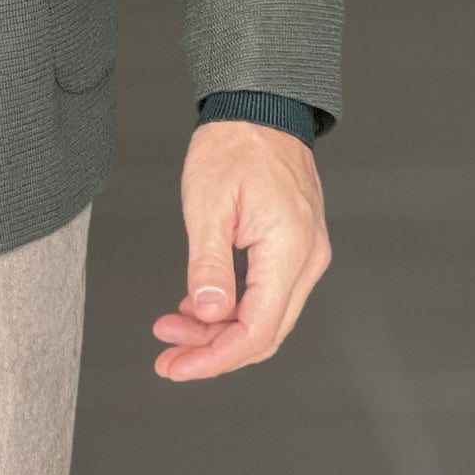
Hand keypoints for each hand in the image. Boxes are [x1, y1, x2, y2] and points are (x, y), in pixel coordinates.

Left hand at [152, 120, 329, 379]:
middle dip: (212, 351)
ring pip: (265, 316)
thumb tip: (207, 313)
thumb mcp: (208, 202)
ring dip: (219, 330)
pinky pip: (267, 294)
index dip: (215, 358)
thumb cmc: (235, 144)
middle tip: (167, 357)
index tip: (176, 366)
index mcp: (290, 250)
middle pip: (264, 332)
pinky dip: (232, 307)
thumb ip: (208, 263)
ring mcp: (305, 255)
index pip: (257, 330)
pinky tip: (198, 305)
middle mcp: (307, 260)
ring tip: (173, 328)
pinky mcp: (295, 248)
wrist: (260, 108)